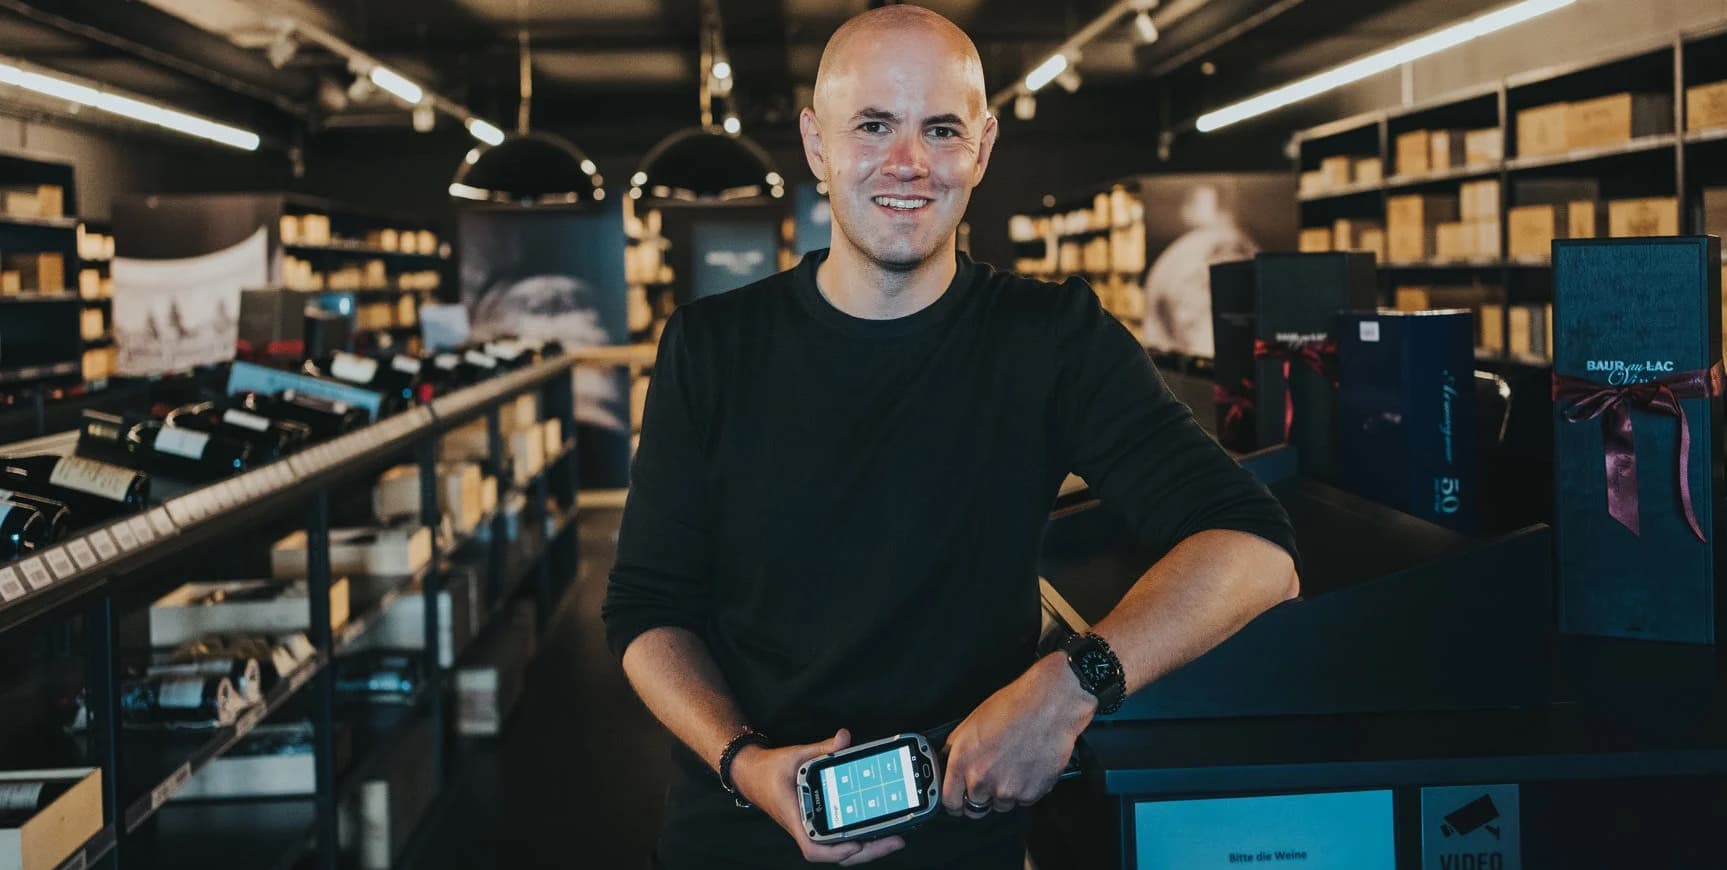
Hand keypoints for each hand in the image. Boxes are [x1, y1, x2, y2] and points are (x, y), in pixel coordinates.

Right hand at [730, 728, 906, 865]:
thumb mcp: (794, 754)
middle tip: (896, 840)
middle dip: (867, 851)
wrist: (751, 775)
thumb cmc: (769, 769)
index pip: (813, 846)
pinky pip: (837, 840)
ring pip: (838, 850)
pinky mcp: (816, 824)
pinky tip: (876, 830)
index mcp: (795, 816)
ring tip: (893, 838)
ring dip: (866, 849)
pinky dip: (857, 839)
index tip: (857, 843)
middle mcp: (804, 828)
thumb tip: (844, 738)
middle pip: (835, 854)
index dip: (836, 850)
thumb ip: (821, 748)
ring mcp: (810, 829)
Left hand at [941, 654, 1094, 817]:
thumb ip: (956, 749)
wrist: (1048, 706)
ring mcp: (1007, 790)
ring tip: (1013, 766)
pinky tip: (1027, 767)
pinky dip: (1025, 789)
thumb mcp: (970, 723)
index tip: (959, 800)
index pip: (950, 801)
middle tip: (992, 776)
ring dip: (1004, 792)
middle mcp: (982, 780)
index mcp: (962, 762)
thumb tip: (949, 764)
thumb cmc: (1012, 708)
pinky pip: (1023, 801)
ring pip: (1001, 805)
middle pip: (975, 807)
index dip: (954, 802)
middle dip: (980, 796)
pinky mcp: (1031, 794)